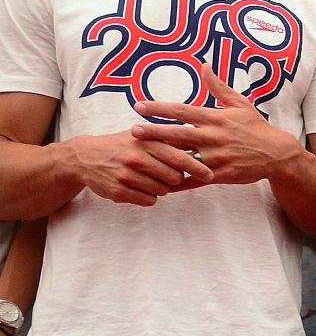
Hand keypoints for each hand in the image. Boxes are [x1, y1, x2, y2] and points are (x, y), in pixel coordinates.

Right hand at [64, 129, 214, 206]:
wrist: (85, 157)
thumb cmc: (122, 145)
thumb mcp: (143, 135)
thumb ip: (168, 138)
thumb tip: (199, 139)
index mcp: (146, 142)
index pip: (180, 158)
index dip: (198, 168)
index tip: (210, 175)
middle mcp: (137, 158)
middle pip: (174, 178)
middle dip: (176, 179)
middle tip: (169, 175)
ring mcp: (127, 176)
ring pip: (162, 191)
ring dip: (162, 188)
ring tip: (150, 178)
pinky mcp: (119, 191)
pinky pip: (148, 201)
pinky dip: (149, 197)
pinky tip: (140, 187)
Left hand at [131, 65, 302, 187]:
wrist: (277, 153)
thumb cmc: (256, 127)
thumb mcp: (240, 103)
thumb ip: (218, 87)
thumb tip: (204, 66)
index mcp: (215, 117)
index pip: (181, 110)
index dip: (158, 108)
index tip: (138, 106)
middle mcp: (213, 136)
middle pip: (177, 133)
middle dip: (153, 132)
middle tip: (132, 131)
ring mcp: (217, 157)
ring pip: (184, 158)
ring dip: (161, 158)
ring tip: (140, 159)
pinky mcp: (221, 174)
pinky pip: (195, 179)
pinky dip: (177, 182)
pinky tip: (160, 184)